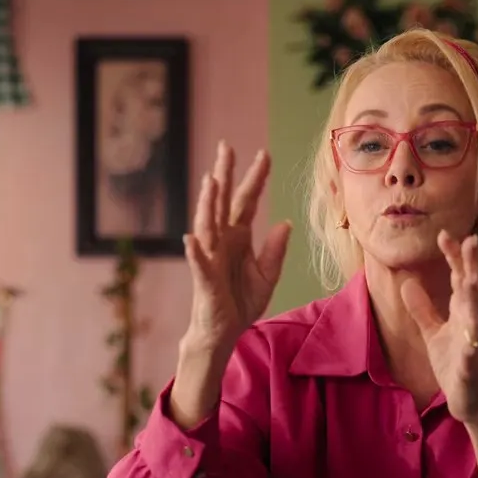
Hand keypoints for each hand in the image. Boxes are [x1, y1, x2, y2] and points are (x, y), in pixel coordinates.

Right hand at [183, 141, 292, 352]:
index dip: (255, 179)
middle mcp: (222, 241)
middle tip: (226, 146)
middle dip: (224, 174)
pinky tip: (191, 238)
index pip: (247, 202)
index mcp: (238, 237)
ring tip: (210, 181)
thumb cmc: (241, 302)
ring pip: (208, 225)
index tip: (265, 154)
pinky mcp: (205, 280)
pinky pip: (199, 263)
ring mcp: (210, 257)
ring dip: (208, 203)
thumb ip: (275, 250)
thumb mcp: (267, 275)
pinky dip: (195, 251)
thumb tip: (286, 222)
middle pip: (223, 202)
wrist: (225, 331)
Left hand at [401, 230, 477, 426]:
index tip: (445, 235)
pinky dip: (471, 350)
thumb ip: (423, 309)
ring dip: (475, 300)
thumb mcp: (434, 333)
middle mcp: (475, 325)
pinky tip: (469, 343)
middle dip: (473, 267)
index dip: (455, 258)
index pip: (461, 279)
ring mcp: (476, 346)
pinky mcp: (472, 370)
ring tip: (470, 281)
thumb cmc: (455, 365)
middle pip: (475, 291)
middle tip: (470, 241)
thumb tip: (408, 282)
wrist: (472, 403)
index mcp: (466, 314)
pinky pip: (472, 358)